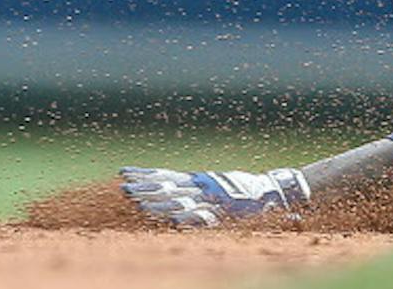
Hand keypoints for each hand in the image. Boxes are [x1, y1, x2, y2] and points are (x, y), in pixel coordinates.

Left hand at [119, 167, 310, 227]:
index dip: (144, 174)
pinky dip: (189, 219)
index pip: (164, 174)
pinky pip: (204, 218)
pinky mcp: (224, 214)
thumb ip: (192, 185)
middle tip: (124, 189)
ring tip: (139, 205)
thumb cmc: (239, 190)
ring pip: (181, 202)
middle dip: (145, 188)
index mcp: (197, 179)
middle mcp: (202, 187)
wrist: (270, 192)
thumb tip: (166, 187)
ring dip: (159, 204)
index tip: (122, 171)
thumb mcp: (211, 184)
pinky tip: (174, 222)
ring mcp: (212, 200)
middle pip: (167, 187)